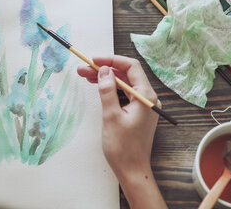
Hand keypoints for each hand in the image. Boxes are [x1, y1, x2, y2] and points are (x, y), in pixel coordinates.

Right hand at [77, 56, 166, 208]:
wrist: (131, 170)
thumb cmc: (123, 147)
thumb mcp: (111, 116)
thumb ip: (108, 90)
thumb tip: (104, 70)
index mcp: (146, 96)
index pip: (131, 67)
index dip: (112, 60)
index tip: (94, 60)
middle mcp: (147, 98)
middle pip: (126, 74)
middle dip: (104, 68)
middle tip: (83, 68)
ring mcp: (142, 105)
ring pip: (123, 83)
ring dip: (105, 78)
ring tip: (85, 75)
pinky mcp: (136, 112)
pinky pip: (123, 94)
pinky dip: (110, 88)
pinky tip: (97, 87)